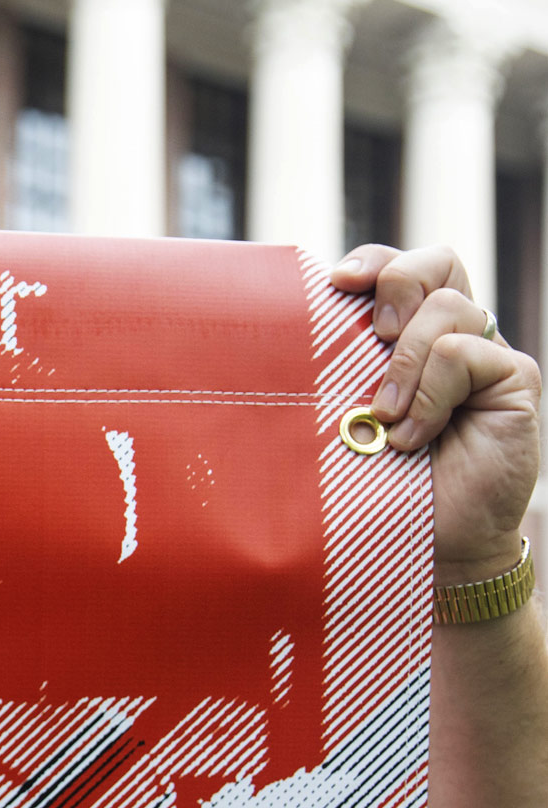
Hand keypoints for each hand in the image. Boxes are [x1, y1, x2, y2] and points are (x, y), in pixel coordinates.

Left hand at [330, 245, 540, 579]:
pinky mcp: (513, 380)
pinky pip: (464, 353)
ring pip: (448, 308)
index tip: (337, 282)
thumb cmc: (381, 486)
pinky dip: (431, 395)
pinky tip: (414, 438)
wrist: (433, 546)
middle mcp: (454, 336)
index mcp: (411, 336)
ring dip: (407, 364)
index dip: (374, 261)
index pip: (400, 267)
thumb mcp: (347, 417)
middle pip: (437, 262)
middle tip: (378, 335)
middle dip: (398, 284)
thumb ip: (340, 370)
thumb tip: (294, 325)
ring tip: (388, 420)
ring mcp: (488, 357)